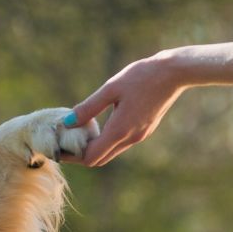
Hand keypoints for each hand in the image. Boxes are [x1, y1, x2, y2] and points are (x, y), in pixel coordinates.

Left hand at [61, 55, 184, 166]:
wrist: (175, 73)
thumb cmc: (142, 77)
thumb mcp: (111, 89)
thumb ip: (88, 107)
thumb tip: (66, 123)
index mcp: (120, 130)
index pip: (91, 157)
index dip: (72, 157)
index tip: (57, 149)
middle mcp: (130, 138)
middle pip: (99, 158)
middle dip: (79, 155)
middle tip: (62, 144)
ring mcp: (139, 135)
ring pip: (110, 152)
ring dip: (92, 148)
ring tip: (74, 134)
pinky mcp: (144, 130)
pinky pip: (119, 143)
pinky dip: (104, 141)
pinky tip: (94, 127)